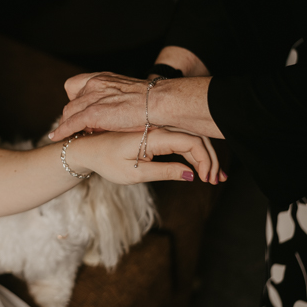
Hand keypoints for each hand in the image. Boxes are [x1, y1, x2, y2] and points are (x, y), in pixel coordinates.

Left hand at [49, 72, 146, 141]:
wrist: (159, 102)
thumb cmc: (152, 101)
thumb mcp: (130, 95)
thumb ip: (117, 100)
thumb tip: (115, 114)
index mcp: (104, 78)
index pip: (77, 85)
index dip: (76, 99)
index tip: (80, 111)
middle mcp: (94, 84)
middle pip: (72, 101)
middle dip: (72, 115)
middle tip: (76, 128)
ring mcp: (92, 98)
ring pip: (69, 112)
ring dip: (67, 124)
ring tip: (68, 136)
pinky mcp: (92, 113)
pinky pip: (71, 123)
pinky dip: (62, 131)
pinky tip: (55, 137)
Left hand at [77, 128, 220, 184]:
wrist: (88, 147)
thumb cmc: (106, 161)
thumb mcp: (134, 173)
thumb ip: (164, 171)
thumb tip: (191, 174)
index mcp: (153, 135)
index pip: (191, 142)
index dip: (205, 161)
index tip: (208, 179)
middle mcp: (158, 127)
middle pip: (195, 137)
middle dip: (210, 158)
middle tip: (219, 179)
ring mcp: (157, 127)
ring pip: (190, 136)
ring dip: (204, 155)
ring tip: (214, 175)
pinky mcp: (155, 131)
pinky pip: (180, 137)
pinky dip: (193, 151)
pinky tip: (200, 166)